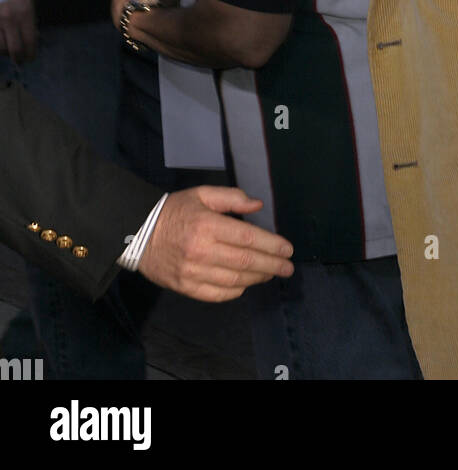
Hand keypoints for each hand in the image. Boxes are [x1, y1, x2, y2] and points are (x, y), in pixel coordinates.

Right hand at [0, 0, 35, 62]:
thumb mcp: (29, 4)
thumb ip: (30, 22)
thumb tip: (31, 40)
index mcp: (25, 14)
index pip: (30, 42)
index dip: (31, 54)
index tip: (30, 58)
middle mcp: (10, 19)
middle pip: (15, 49)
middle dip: (18, 58)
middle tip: (20, 60)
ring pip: (0, 48)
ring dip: (5, 52)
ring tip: (8, 50)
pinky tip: (2, 43)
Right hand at [137, 187, 293, 301]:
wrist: (138, 234)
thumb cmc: (174, 211)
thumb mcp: (202, 194)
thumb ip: (231, 198)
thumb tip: (258, 206)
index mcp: (207, 225)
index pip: (248, 238)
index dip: (272, 245)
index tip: (288, 249)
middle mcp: (201, 251)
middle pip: (246, 262)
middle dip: (272, 265)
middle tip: (288, 267)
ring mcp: (193, 272)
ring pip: (235, 281)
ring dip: (258, 279)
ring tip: (272, 274)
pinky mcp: (185, 287)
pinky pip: (217, 294)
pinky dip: (236, 291)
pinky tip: (247, 284)